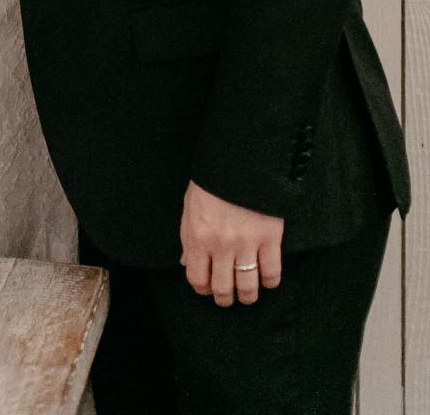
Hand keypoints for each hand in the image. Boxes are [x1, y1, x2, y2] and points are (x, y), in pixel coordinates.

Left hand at [180, 180, 283, 306]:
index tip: (207, 287)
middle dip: (224, 298)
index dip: (202, 288)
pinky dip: (270, 281)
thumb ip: (187, 237)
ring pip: (247, 286)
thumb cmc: (213, 182)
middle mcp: (221, 245)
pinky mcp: (270, 239)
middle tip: (227, 296)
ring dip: (246, 296)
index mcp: (199, 236)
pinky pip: (272, 272)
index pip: (197, 278)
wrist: (241, 160)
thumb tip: (187, 263)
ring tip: (246, 294)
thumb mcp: (190, 206)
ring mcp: (247, 244)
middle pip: (222, 288)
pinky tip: (266, 278)